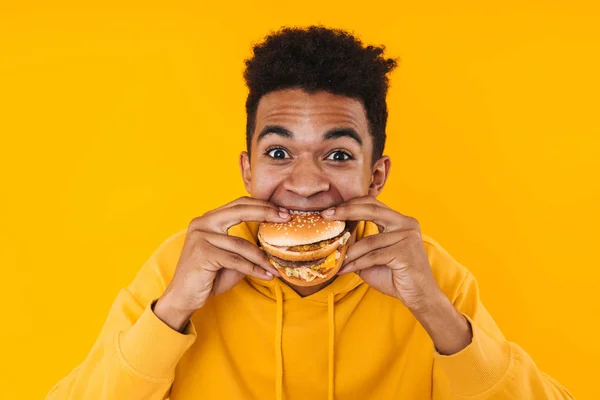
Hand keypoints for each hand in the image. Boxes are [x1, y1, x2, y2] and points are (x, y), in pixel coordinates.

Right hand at [154, 197, 289, 330]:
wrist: (183, 297)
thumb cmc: (208, 277)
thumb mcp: (230, 258)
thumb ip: (245, 247)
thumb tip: (271, 243)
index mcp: (208, 219)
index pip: (238, 204)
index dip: (261, 205)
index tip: (282, 211)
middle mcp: (202, 223)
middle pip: (240, 210)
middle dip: (266, 213)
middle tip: (286, 218)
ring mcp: (201, 237)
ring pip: (241, 244)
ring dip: (262, 257)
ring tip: (275, 267)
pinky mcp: (203, 253)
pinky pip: (236, 260)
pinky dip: (254, 268)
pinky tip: (266, 275)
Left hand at [322, 196, 472, 354]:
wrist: (419, 296)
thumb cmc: (395, 276)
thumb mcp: (372, 256)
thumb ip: (358, 245)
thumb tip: (334, 238)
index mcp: (399, 220)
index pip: (372, 204)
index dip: (351, 204)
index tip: (330, 210)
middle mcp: (406, 223)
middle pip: (371, 209)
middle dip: (346, 211)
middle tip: (326, 215)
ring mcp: (407, 236)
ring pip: (369, 240)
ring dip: (349, 252)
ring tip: (336, 259)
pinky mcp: (405, 251)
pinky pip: (374, 256)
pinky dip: (356, 263)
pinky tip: (344, 269)